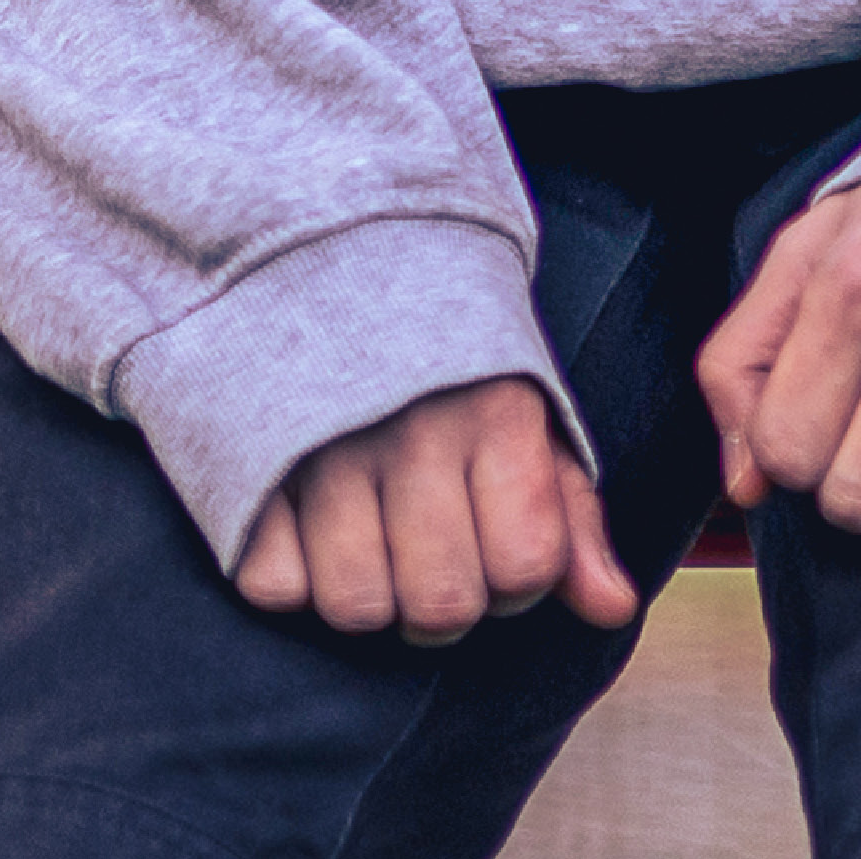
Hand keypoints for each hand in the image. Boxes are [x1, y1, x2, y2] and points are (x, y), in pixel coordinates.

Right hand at [229, 376, 637, 644]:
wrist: (325, 251)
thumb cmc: (442, 361)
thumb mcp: (522, 417)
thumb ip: (571, 516)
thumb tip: (611, 608)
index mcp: (494, 414)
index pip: (525, 567)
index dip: (515, 579)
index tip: (494, 538)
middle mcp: (412, 432)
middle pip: (441, 607)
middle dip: (441, 604)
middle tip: (427, 553)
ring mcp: (323, 449)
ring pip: (356, 607)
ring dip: (365, 593)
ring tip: (368, 540)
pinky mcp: (249, 461)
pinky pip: (274, 585)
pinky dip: (289, 573)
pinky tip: (305, 525)